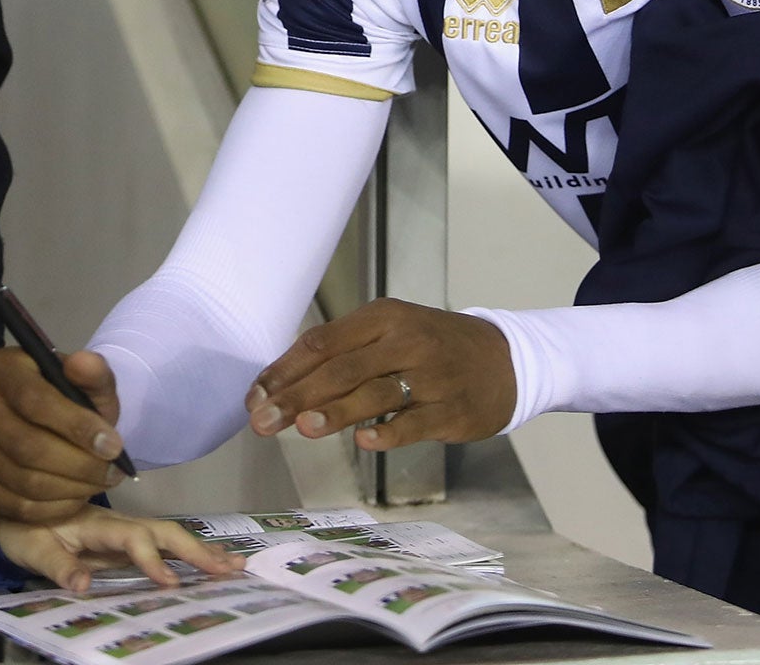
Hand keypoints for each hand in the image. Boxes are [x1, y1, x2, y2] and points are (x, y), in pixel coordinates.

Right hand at [0, 345, 124, 523]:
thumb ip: (93, 373)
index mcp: (0, 367)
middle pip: (26, 446)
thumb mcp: (86, 381)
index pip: (33, 400)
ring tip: (99, 483)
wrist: (34, 420)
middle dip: (79, 465)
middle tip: (112, 472)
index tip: (114, 446)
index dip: (76, 426)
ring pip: (23, 481)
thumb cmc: (65, 398)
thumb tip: (83, 363)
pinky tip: (76, 497)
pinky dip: (54, 508)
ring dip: (70, 489)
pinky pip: (15, 506)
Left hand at [0, 509, 245, 593]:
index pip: (133, 539)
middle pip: (164, 531)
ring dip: (202, 550)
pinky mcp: (128, 541)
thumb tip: (82, 585)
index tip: (172, 585)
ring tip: (236, 565)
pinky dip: (193, 553)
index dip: (153, 560)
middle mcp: (119, 523)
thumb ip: (57, 566)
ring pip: (170, 536)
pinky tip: (216, 563)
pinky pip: (165, 545)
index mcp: (98, 525)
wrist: (18, 515)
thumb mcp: (33, 549)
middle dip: (195, 551)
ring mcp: (126, 531)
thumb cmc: (25, 531)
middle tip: (227, 571)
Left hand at [245, 299, 515, 451]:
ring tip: (302, 427)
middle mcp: (405, 341)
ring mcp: (431, 376)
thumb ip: (344, 354)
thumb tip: (285, 384)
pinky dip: (389, 432)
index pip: (321, 342)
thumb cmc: (433, 347)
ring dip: (336, 410)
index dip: (284, 370)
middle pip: (341, 368)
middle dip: (296, 396)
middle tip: (262, 421)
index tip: (254, 397)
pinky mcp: (452, 409)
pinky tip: (365, 441)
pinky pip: (415, 422)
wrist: (505, 358)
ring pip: (375, 392)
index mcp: (383, 317)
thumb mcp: (391, 334)